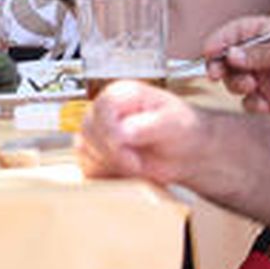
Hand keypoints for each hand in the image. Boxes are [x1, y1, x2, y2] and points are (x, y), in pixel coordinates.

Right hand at [75, 79, 205, 182]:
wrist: (185, 152)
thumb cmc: (182, 130)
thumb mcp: (172, 124)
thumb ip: (147, 126)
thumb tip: (121, 132)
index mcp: (121, 93)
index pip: (101, 110)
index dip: (112, 137)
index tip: (133, 158)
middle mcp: (104, 109)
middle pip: (88, 132)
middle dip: (113, 155)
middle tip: (138, 165)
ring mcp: (96, 130)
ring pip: (84, 150)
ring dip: (110, 165)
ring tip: (137, 166)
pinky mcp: (93, 152)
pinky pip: (86, 166)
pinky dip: (105, 174)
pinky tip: (127, 172)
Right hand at [200, 16, 269, 113]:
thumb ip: (262, 52)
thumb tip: (232, 55)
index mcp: (268, 32)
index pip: (235, 33)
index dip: (220, 40)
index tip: (209, 51)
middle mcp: (262, 55)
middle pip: (228, 59)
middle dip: (220, 66)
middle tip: (216, 73)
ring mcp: (266, 78)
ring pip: (236, 81)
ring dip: (237, 84)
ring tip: (251, 85)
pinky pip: (250, 103)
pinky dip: (252, 104)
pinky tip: (264, 103)